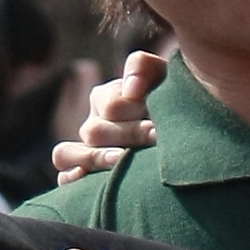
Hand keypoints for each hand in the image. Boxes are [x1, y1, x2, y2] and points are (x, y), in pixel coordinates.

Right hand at [48, 48, 164, 182]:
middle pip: (94, 131)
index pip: (111, 105)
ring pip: (65, 153)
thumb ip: (142, 68)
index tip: (162, 122)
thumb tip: (130, 91)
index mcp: (104, 98)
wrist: (186, 133)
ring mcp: (84, 151)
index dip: (136, 111)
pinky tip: (91, 181)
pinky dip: (72, 179)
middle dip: (130, 134)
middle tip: (157, 137)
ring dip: (95, 157)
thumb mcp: (162, 76)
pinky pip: (63, 178)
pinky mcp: (84, 176)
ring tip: (122, 159)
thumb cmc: (172, 102)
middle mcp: (91, 125)